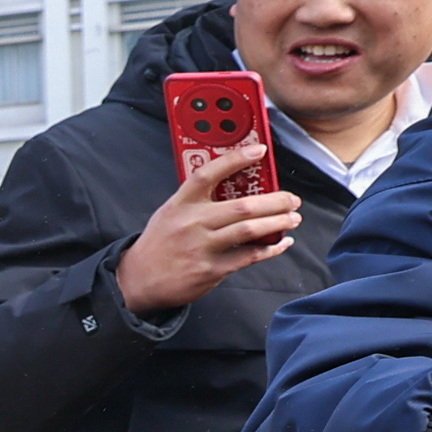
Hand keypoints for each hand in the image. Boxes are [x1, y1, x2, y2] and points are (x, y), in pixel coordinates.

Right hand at [111, 146, 301, 316]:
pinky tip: (281, 243)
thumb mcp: (170, 213)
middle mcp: (192, 223)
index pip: (209, 173)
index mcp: (181, 203)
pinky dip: (270, 249)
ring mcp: (202, 247)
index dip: (236, 160)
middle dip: (276, 202)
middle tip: (292, 200)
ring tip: (292, 219)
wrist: (138, 280)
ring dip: (277, 223)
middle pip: (242, 206)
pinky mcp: (210, 270)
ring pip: (249, 230)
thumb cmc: (160, 243)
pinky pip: (248, 257)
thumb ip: (198, 201)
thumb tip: (238, 188)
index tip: (260, 151)